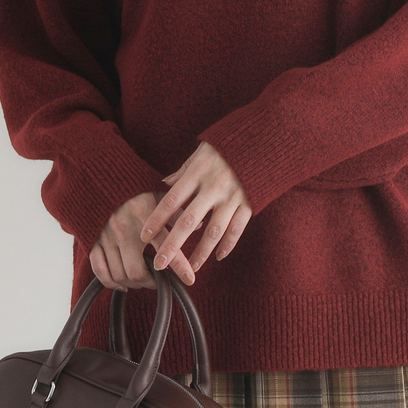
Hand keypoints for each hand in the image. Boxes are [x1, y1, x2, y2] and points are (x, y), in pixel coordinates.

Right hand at [89, 191, 196, 289]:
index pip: (165, 246)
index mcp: (144, 214)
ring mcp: (106, 237)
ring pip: (120, 275)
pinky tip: (122, 283)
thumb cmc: (134, 188)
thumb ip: (177, 211)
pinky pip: (100, 271)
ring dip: (135, 284)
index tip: (190, 279)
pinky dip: (111, 282)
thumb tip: (199, 224)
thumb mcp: (157, 194)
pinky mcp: (93, 241)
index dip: (179, 266)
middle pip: (138, 271)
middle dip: (152, 282)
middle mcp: (124, 229)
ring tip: (145, 281)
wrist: (100, 178)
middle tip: (161, 281)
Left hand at [140, 142, 250, 281]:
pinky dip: (227, 245)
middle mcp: (214, 186)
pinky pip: (236, 229)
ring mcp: (233, 197)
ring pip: (213, 231)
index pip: (172, 199)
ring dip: (200, 253)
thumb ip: (183, 171)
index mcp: (198, 172)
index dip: (157, 219)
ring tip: (190, 268)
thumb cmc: (227, 145)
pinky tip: (218, 256)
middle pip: (189, 221)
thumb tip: (164, 184)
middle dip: (173, 245)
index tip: (144, 236)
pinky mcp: (249, 203)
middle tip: (160, 263)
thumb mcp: (201, 152)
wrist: (264, 140)